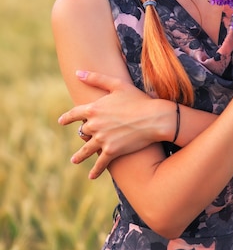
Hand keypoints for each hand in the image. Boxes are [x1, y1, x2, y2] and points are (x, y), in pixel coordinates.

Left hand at [58, 71, 173, 178]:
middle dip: (83, 133)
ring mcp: (102, 139)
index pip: (74, 114)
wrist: (153, 118)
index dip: (67, 118)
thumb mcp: (117, 84)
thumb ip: (97, 78)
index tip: (61, 121)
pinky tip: (91, 176)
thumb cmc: (138, 99)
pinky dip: (95, 170)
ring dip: (79, 156)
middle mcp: (95, 125)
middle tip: (82, 137)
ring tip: (74, 160)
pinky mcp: (111, 151)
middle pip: (83, 131)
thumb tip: (78, 73)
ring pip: (86, 150)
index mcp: (94, 108)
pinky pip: (100, 163)